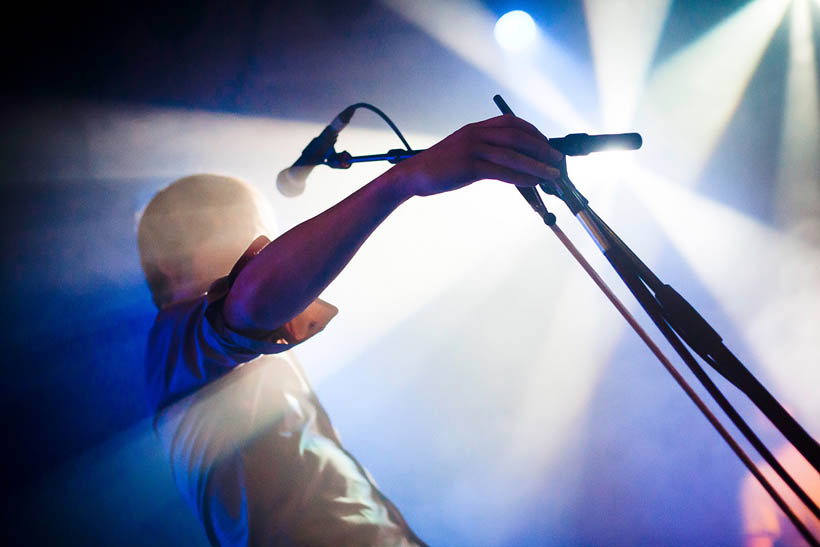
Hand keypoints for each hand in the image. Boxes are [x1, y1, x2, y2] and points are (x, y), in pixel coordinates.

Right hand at [393, 114, 563, 196]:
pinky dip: (520, 177)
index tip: (547, 144)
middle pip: (517, 136)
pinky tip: (532, 183)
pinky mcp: (468, 166)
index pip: (512, 122)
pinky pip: (501, 171)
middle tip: (557, 159)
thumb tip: (513, 163)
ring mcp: (472, 148)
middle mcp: (476, 133)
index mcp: (476, 128)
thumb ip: (486, 152)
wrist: (412, 175)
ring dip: (536, 165)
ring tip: (552, 175)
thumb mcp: (464, 152)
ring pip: (513, 154)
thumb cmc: (440, 167)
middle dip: (541, 148)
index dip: (534, 133)